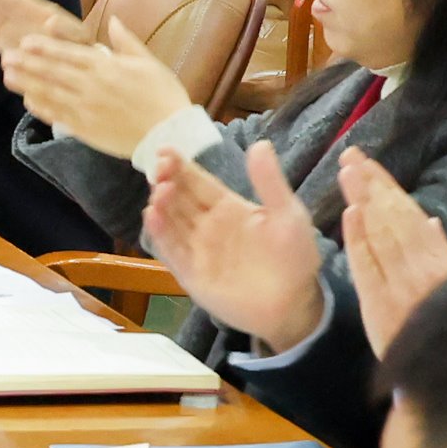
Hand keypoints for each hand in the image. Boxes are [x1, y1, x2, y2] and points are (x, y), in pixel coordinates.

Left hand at [0, 25, 200, 162]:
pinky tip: (27, 100)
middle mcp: (92, 87)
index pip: (69, 54)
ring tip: (7, 75)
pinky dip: (41, 108)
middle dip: (28, 63)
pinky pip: (58, 116)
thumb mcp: (148, 62)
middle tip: (6, 56)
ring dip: (27, 83)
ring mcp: (86, 109)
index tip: (25, 41)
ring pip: (50, 93)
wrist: (170, 134)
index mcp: (107, 67)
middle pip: (53, 72)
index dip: (45, 47)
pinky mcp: (86, 130)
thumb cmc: (163, 95)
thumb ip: (126, 42)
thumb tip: (114, 20)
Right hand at [139, 138, 331, 346]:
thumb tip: (260, 144)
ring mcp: (196, 250)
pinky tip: (152, 216)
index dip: (181, 166)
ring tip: (159, 190)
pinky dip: (159, 234)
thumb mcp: (288, 214)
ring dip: (161, 205)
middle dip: (166, 181)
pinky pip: (170, 251)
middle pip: (179, 198)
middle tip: (159, 167)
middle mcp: (206, 225)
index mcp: (227, 207)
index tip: (165, 150)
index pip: (197, 182)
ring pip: (170, 222)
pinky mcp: (190, 274)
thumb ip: (270, 182)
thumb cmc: (295, 257)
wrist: (294, 303)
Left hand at [338, 151, 446, 355]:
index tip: (368, 164)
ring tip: (348, 172)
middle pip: (392, 218)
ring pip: (381, 235)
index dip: (387, 187)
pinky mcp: (380, 305)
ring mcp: (400, 286)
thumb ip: (438, 254)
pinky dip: (360, 240)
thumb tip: (429, 220)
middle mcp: (422, 269)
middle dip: (371, 184)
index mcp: (441, 262)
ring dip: (364, 200)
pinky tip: (351, 214)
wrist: (446, 379)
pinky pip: (368, 267)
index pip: (409, 215)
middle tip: (351, 155)